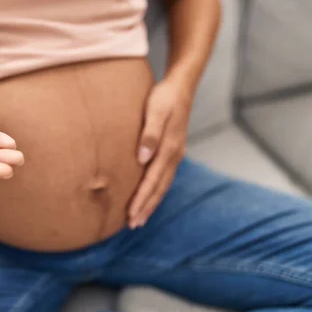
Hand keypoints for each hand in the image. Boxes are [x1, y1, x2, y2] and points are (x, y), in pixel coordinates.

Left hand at [127, 77, 192, 227]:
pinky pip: (164, 176)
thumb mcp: (155, 110)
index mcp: (169, 149)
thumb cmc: (164, 97)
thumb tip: (141, 158)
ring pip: (163, 185)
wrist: (181, 86)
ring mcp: (175, 154)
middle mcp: (174, 155)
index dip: (142, 199)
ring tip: (139, 218)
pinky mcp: (172, 151)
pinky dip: (156, 190)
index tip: (131, 215)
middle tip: (133, 225)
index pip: (153, 181)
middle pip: (159, 188)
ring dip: (151, 202)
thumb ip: (148, 134)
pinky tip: (148, 196)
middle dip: (146, 207)